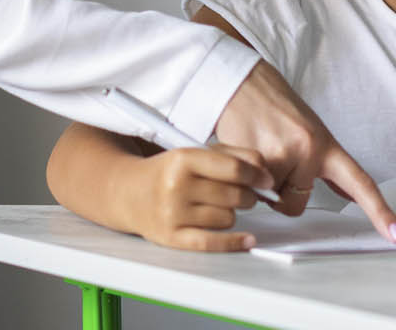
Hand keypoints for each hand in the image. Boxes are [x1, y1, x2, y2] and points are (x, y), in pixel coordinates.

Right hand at [124, 146, 271, 250]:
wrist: (128, 193)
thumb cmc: (168, 172)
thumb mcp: (194, 153)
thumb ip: (231, 155)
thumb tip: (264, 171)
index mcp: (183, 159)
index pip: (233, 169)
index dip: (256, 175)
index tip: (266, 180)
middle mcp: (176, 186)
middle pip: (234, 196)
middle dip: (246, 196)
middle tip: (241, 194)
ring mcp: (173, 214)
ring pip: (227, 218)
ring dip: (230, 214)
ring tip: (216, 206)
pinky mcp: (172, 237)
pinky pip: (212, 243)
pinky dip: (234, 242)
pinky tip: (247, 239)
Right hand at [214, 62, 395, 241]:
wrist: (243, 82)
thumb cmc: (276, 108)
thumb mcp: (312, 133)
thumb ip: (329, 167)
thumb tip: (351, 195)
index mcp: (326, 145)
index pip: (360, 183)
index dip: (381, 212)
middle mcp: (308, 150)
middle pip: (296, 204)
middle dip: (282, 192)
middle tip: (275, 159)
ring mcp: (281, 155)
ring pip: (271, 199)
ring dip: (262, 185)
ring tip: (259, 151)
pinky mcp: (253, 158)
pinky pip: (251, 189)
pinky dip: (244, 179)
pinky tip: (245, 152)